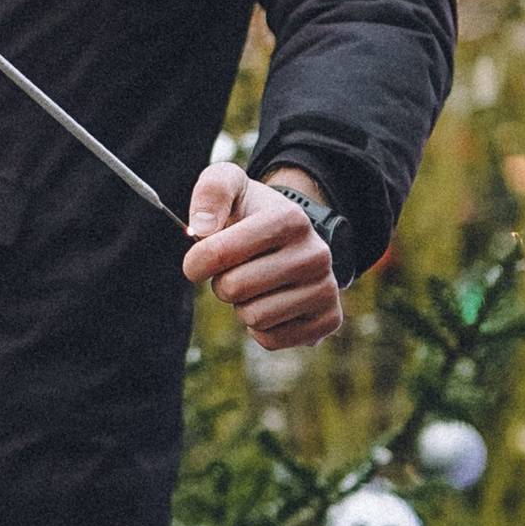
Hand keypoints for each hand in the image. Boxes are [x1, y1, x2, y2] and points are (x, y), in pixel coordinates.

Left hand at [182, 164, 342, 349]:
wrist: (291, 239)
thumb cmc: (250, 213)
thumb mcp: (230, 185)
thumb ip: (211, 192)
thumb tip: (202, 228)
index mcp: (290, 219)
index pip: (217, 253)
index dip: (196, 261)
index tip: (199, 259)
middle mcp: (315, 254)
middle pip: (233, 289)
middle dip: (222, 283)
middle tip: (237, 269)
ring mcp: (326, 288)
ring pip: (253, 317)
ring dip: (242, 305)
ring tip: (256, 284)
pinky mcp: (328, 320)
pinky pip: (270, 340)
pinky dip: (260, 328)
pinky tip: (272, 303)